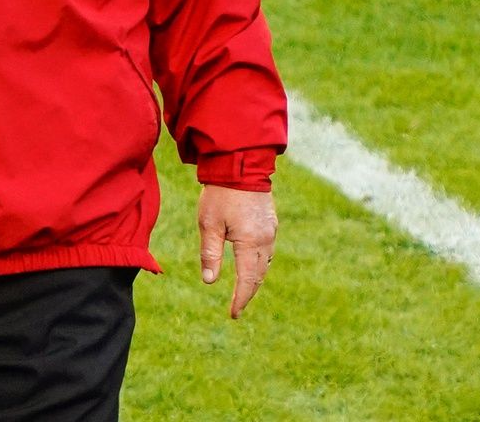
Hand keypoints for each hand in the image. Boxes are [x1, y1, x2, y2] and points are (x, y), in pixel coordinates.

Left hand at [197, 185, 277, 318]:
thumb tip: (210, 281)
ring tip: (242, 291)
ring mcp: (271, 230)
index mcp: (251, 242)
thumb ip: (210, 254)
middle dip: (248, 292)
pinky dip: (259, 263)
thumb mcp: (209, 224)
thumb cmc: (220, 194)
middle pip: (259, 275)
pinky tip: (250, 265)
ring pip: (265, 263)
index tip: (233, 314)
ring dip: (255, 279)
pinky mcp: (270, 222)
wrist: (239, 164)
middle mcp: (266, 239)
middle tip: (237, 307)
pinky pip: (267, 250)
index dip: (240, 299)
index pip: (247, 280)